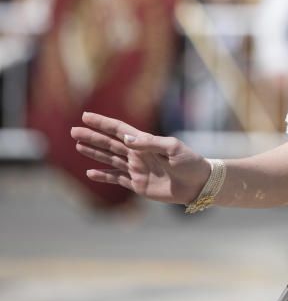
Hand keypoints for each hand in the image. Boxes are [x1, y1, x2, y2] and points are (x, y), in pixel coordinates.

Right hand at [71, 112, 211, 204]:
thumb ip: (150, 143)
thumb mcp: (173, 149)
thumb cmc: (190, 163)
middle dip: (93, 137)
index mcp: (146, 142)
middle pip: (110, 143)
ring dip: (94, 153)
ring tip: (78, 146)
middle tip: (73, 131)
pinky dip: (104, 176)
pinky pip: (117, 179)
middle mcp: (139, 154)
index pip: (120, 130)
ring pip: (111, 159)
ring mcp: (137, 169)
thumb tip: (126, 138)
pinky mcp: (138, 184)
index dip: (103, 123)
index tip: (86, 116)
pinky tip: (91, 173)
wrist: (199, 184)